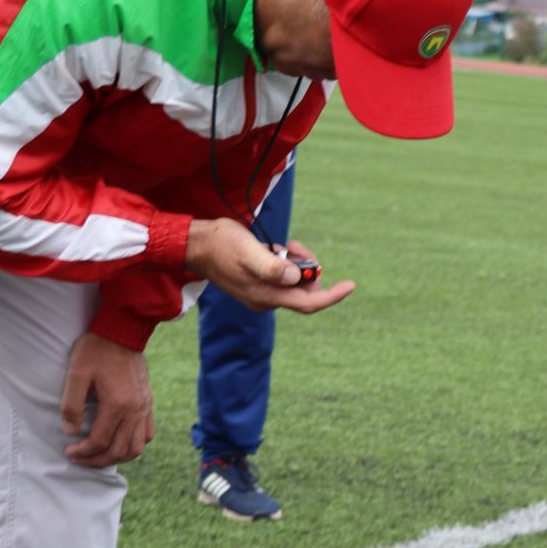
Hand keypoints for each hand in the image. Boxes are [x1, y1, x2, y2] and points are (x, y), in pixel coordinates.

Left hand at [61, 334, 152, 466]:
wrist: (122, 331)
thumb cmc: (96, 350)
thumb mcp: (76, 374)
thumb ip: (72, 406)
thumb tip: (71, 432)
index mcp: (117, 405)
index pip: (100, 441)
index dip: (83, 451)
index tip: (69, 450)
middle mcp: (135, 410)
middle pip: (119, 450)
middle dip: (98, 460)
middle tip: (80, 458)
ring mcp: (145, 407)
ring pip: (137, 447)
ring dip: (118, 456)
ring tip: (100, 455)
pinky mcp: (148, 402)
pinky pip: (147, 433)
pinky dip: (134, 444)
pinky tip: (119, 441)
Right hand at [185, 218, 355, 314]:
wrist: (196, 245)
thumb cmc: (221, 245)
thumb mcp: (249, 252)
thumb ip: (273, 267)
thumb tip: (297, 277)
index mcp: (266, 296)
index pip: (309, 303)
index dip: (332, 296)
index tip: (351, 285)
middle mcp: (267, 300)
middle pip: (305, 290)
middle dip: (307, 268)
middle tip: (293, 246)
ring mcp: (262, 293)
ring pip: (295, 281)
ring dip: (295, 261)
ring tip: (281, 244)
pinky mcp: (259, 283)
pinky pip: (283, 276)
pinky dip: (285, 261)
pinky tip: (272, 248)